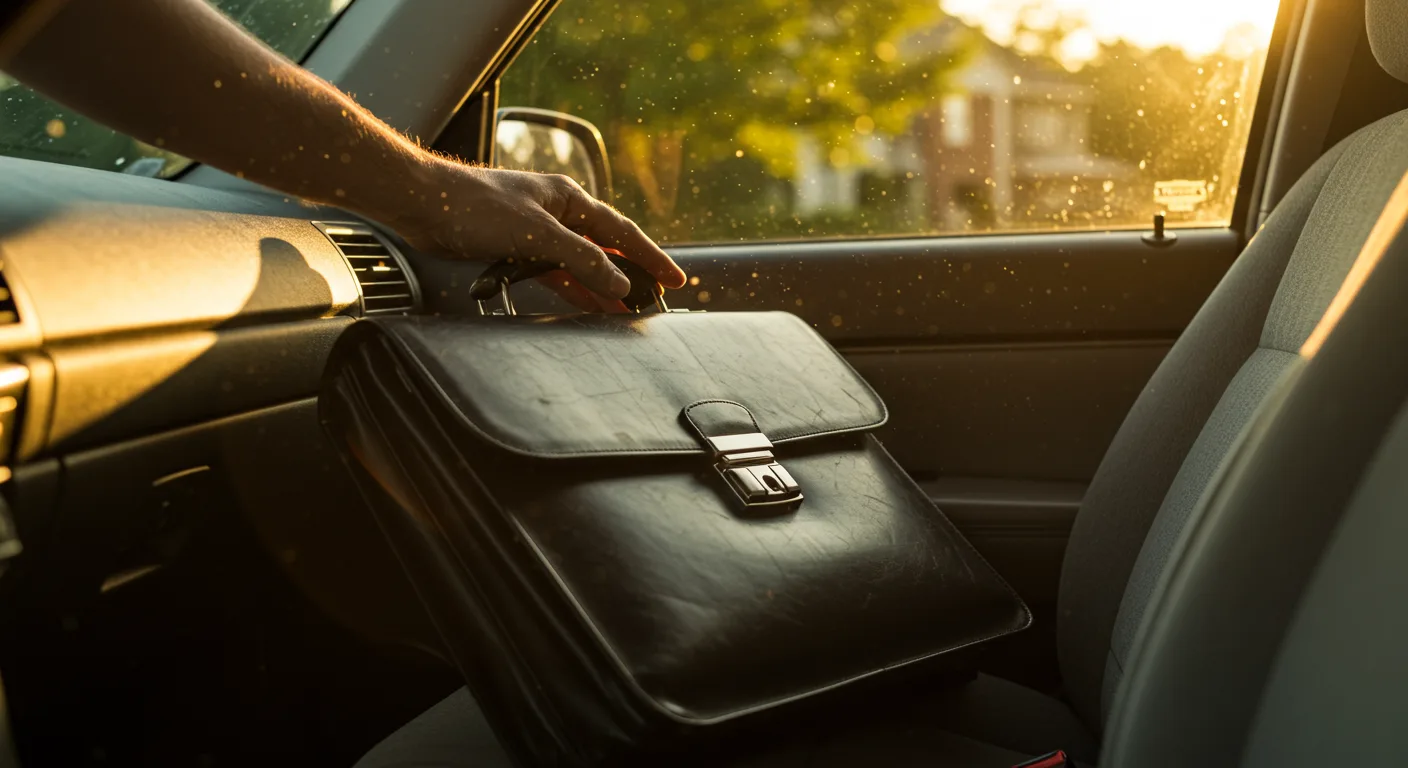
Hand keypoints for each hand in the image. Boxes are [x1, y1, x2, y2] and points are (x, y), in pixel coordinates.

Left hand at [385, 157, 686, 306]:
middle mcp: (557, 213)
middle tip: (654, 302)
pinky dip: (572, 288)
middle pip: (605, 248)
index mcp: (569, 198)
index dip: (650, 257)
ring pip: (581, 263)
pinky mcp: (515, 249)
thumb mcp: (538, 234)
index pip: (621, 230)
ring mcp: (537, 232)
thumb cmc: (476, 206)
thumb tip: (618, 283)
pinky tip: (586, 304)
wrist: (423, 204)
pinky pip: (555, 272)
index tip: (674, 280)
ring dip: (601, 287)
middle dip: (629, 275)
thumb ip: (582, 259)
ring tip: (624, 312)